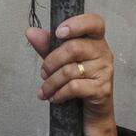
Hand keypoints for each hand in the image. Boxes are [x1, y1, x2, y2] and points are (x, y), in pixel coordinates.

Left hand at [25, 13, 116, 135]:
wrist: (91, 113)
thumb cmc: (78, 82)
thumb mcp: (61, 62)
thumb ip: (48, 46)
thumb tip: (31, 32)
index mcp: (96, 41)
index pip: (94, 22)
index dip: (76, 24)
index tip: (59, 32)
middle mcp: (104, 53)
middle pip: (74, 48)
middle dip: (51, 62)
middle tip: (43, 73)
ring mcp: (105, 71)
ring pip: (70, 70)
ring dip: (51, 82)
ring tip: (45, 90)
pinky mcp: (102, 89)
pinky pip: (74, 87)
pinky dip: (59, 93)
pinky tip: (54, 98)